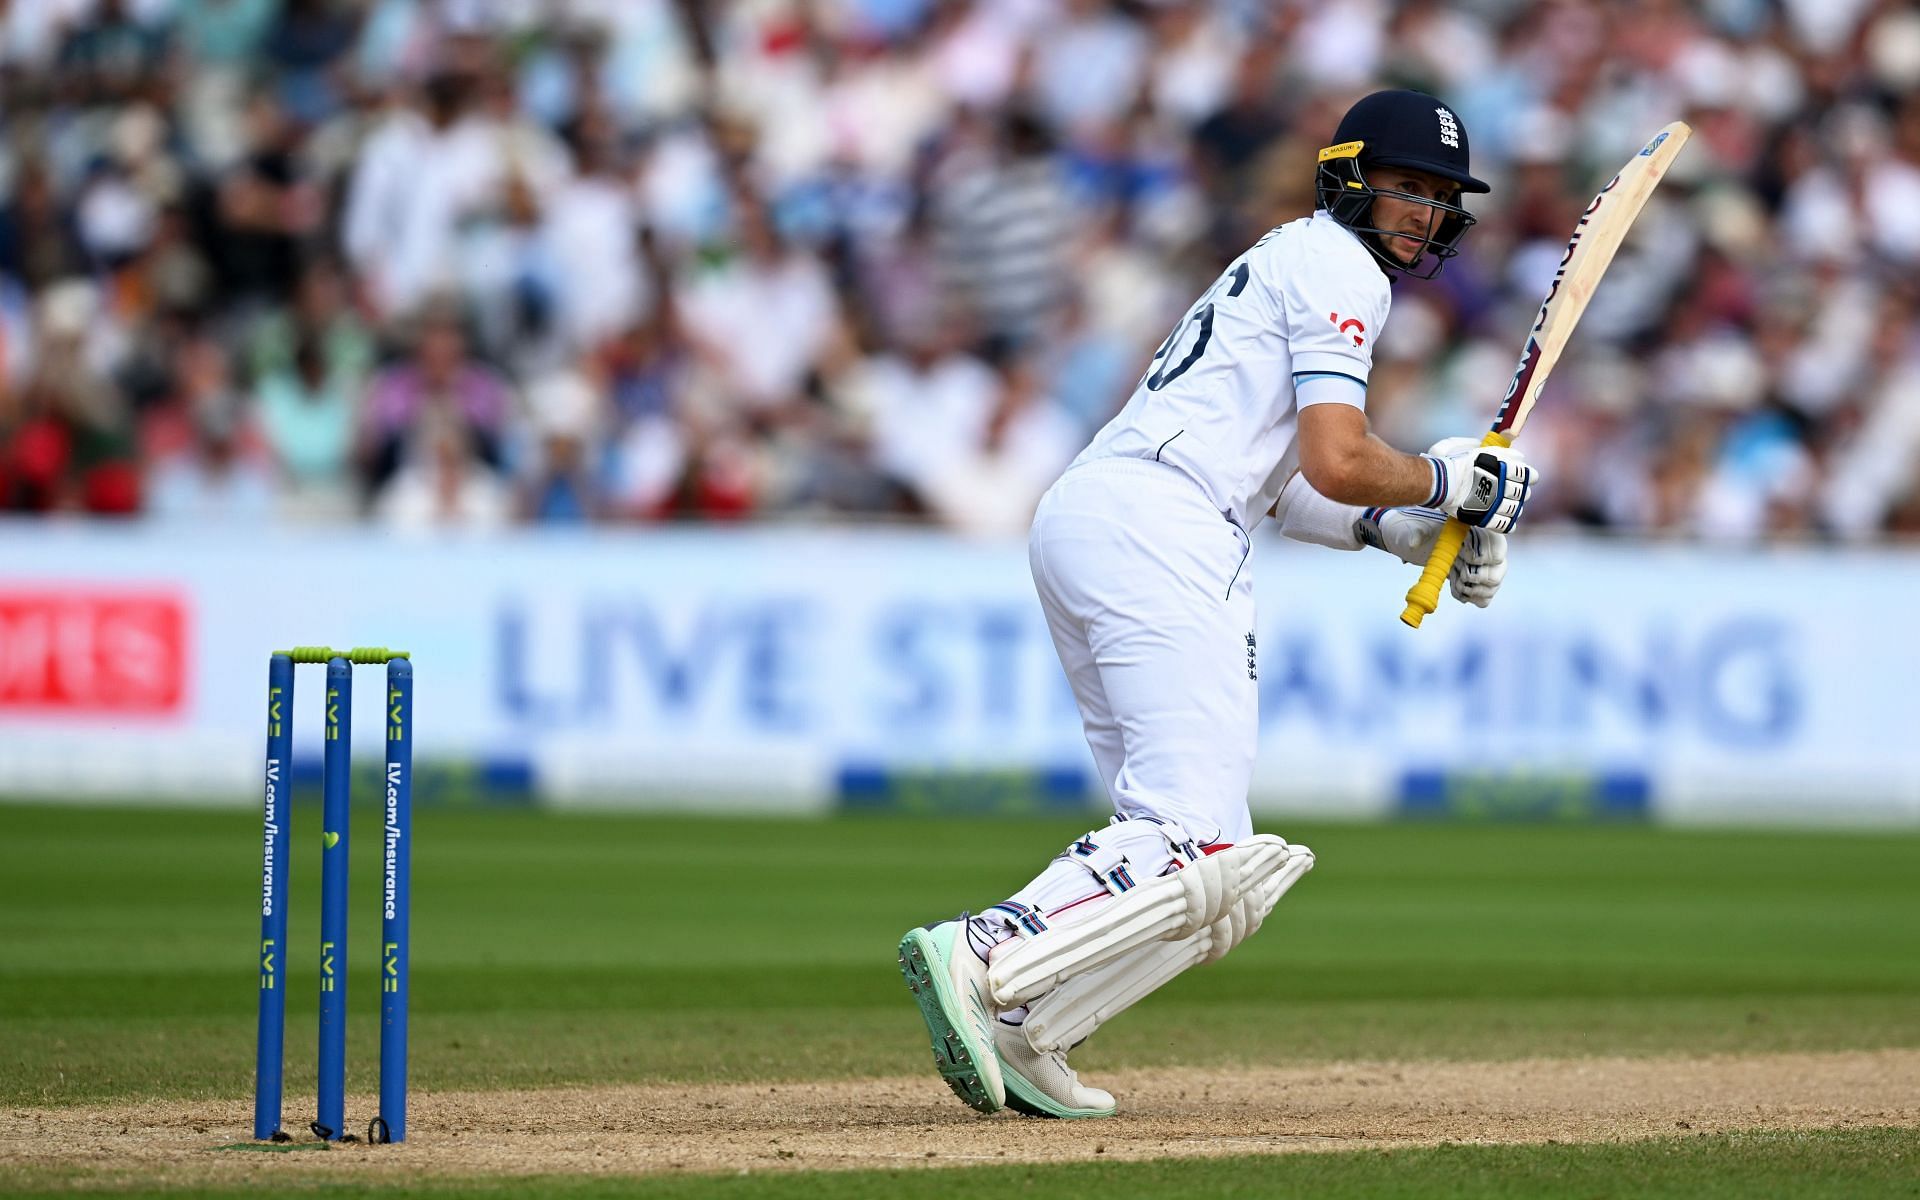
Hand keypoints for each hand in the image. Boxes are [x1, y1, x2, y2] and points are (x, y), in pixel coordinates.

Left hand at [1356, 508, 1508, 606]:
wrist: (1407, 538)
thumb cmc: (1413, 528)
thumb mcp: (1413, 528)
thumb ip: (1416, 533)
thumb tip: (1414, 542)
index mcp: (1474, 530)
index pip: (1498, 545)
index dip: (1485, 555)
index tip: (1464, 557)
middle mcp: (1481, 548)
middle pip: (1499, 568)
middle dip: (1479, 577)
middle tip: (1458, 577)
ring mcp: (1479, 565)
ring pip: (1493, 584)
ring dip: (1475, 590)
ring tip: (1456, 585)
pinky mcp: (1471, 580)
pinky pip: (1484, 596)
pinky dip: (1472, 598)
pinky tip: (1456, 592)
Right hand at [1422, 437, 1537, 532]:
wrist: (1445, 481)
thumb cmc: (1463, 465)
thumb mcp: (1485, 452)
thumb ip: (1506, 453)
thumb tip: (1521, 457)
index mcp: (1505, 471)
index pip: (1527, 475)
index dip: (1529, 477)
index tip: (1528, 478)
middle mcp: (1503, 487)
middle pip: (1522, 493)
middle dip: (1521, 493)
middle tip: (1513, 492)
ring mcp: (1495, 504)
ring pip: (1515, 509)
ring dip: (1515, 508)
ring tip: (1508, 505)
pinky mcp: (1486, 517)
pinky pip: (1503, 525)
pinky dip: (1508, 524)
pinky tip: (1507, 521)